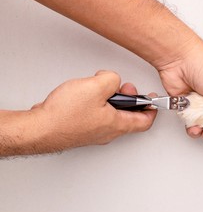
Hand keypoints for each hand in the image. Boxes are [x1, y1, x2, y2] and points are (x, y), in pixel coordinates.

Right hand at [27, 70, 156, 153]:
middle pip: (128, 116)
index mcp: (117, 124)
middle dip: (129, 98)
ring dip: (112, 99)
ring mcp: (93, 132)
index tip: (153, 100)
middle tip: (123, 86)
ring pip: (111, 114)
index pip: (144, 121)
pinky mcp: (81, 129)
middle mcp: (107, 132)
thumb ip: (112, 79)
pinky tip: (87, 94)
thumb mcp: (96, 87)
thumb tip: (113, 79)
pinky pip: (97, 115)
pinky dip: (98, 103)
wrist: (39, 128)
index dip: (152, 109)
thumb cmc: (64, 115)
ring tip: (100, 87)